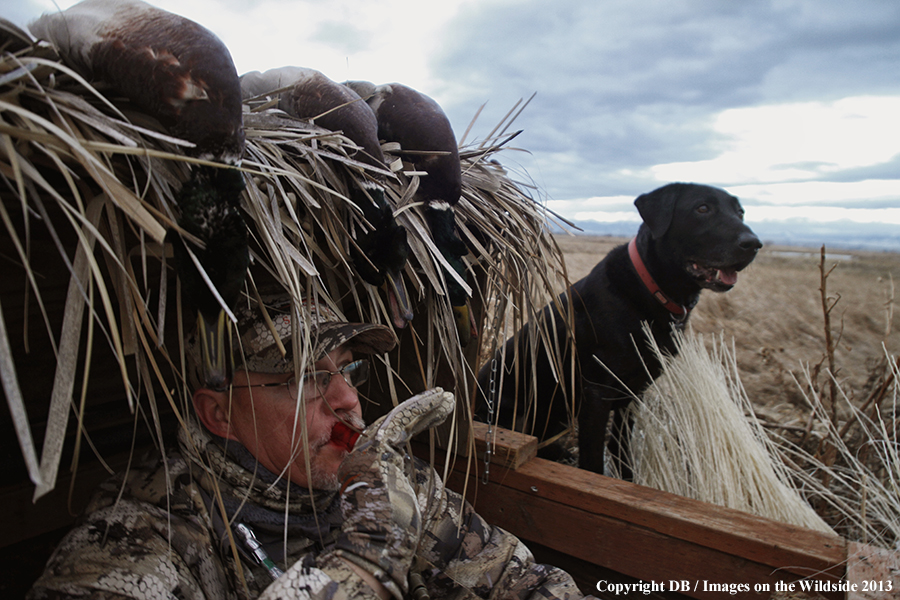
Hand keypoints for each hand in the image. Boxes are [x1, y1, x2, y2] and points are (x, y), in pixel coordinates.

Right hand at [331, 388, 454, 597]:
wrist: (378, 549)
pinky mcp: (374, 450)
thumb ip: (405, 476)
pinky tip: (437, 401)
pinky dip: (419, 408)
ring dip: (424, 405)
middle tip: (445, 399)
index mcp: (367, 467)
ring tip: (446, 397)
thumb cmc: (394, 531)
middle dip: (422, 410)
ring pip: (397, 418)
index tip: (438, 412)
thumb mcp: (404, 497)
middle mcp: (362, 456)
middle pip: (394, 424)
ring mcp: (365, 452)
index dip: (417, 421)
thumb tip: (417, 467)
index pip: (393, 435)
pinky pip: (399, 420)